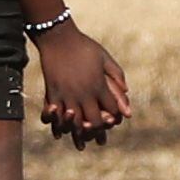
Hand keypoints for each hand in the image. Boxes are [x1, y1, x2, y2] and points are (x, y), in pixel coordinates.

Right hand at [34, 20, 130, 146]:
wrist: (58, 37)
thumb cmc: (84, 46)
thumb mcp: (105, 57)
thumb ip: (117, 74)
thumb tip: (127, 92)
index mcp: (98, 85)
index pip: (112, 110)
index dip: (115, 117)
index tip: (114, 120)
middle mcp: (84, 93)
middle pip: (94, 121)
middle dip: (99, 130)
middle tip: (100, 136)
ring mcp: (67, 94)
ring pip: (75, 123)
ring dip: (79, 133)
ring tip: (82, 142)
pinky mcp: (52, 93)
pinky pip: (55, 115)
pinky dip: (58, 125)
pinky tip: (60, 134)